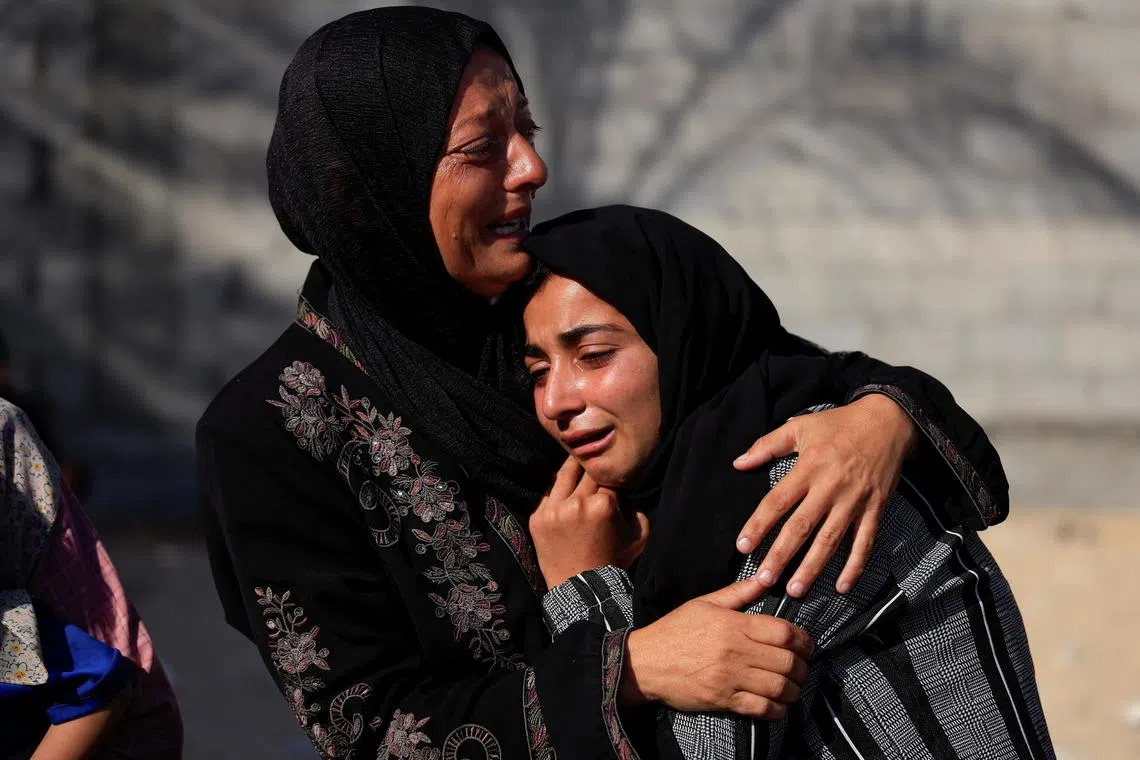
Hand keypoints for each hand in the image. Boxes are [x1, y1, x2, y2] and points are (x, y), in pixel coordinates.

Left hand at [529, 457, 649, 588]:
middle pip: (586, 472)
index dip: (613, 478)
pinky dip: (557, 491)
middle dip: (593, 470)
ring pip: (564, 475)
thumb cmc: (613, 563)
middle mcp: (577, 503)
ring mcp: (554, 510)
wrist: (582, 589)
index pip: (609, 478)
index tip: (612, 479)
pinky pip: (547, 493)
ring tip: (577, 460)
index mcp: (603, 504)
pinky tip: (562, 490)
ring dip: (573, 468)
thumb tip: (626, 492)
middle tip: (595, 465)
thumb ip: (637, 509)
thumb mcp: (639, 537)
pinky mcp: (537, 518)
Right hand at [621, 577, 811, 718]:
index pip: (783, 632)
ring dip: (793, 690)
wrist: (643, 663)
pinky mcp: (722, 700)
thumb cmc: (673, 631)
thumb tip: (764, 579)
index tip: (804, 644)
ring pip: (778, 687)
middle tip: (801, 668)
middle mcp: (735, 651)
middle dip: (802, 666)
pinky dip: (777, 710)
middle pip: (786, 661)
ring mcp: (729, 677)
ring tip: (793, 687)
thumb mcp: (703, 603)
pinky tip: (778, 705)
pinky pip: (760, 709)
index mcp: (733, 625)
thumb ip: (738, 593)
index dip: (802, 640)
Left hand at [733, 395, 917, 596]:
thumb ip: (767, 445)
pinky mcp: (875, 509)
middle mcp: (830, 487)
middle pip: (801, 526)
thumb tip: (738, 463)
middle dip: (781, 555)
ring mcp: (854, 501)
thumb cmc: (838, 425)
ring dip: (813, 567)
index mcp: (808, 468)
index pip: (777, 501)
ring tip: (795, 589)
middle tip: (764, 579)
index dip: (759, 525)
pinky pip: (865, 542)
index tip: (743, 547)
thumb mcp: (800, 427)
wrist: (887, 422)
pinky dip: (855, 565)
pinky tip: (842, 586)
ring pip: (830, 540)